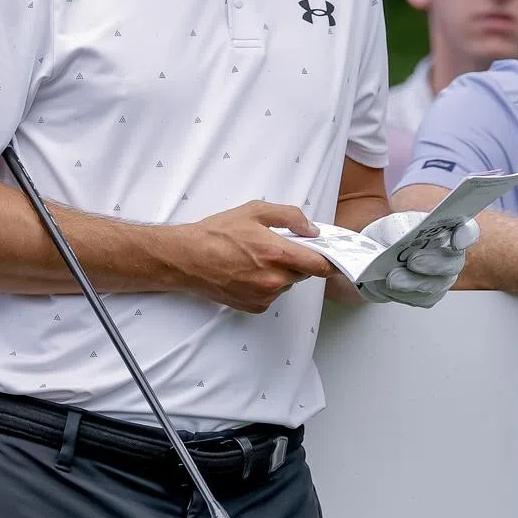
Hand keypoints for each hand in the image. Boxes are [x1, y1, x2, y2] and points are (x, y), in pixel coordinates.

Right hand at [175, 201, 333, 313]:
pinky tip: (249, 272)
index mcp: (278, 254)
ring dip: (282, 273)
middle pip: (304, 273)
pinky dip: (268, 284)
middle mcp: (274, 280)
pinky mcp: (254, 306)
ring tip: (258, 258)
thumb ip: (290, 217)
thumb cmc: (217, 233)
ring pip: (288, 284)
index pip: (320, 266)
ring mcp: (264, 296)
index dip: (329, 260)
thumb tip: (312, 229)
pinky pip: (273, 295)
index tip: (331, 255)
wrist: (186, 258)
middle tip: (280, 247)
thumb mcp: (255, 211)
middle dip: (298, 260)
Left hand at [357, 211, 479, 307]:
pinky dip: (400, 293)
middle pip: (453, 263)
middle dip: (433, 264)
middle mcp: (450, 255)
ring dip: (411, 283)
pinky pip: (419, 299)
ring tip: (391, 278)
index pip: (467, 231)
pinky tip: (387, 285)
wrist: (373, 260)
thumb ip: (396, 229)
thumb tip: (398, 242)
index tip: (458, 239)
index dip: (467, 235)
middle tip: (412, 261)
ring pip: (434, 286)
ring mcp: (442, 278)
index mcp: (447, 230)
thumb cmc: (389, 237)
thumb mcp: (389, 225)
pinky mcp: (429, 296)